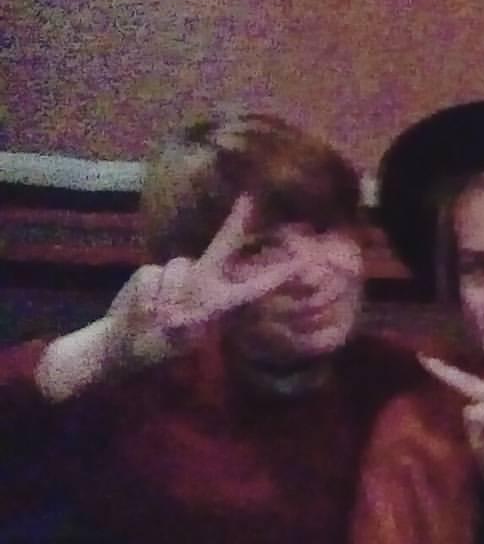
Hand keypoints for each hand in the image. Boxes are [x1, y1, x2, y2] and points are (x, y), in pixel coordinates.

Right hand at [106, 195, 301, 365]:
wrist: (121, 344)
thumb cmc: (156, 346)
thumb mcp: (180, 339)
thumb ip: (183, 322)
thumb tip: (176, 314)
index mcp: (221, 304)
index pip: (254, 286)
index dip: (277, 274)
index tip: (301, 262)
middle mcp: (204, 283)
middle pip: (222, 247)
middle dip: (237, 222)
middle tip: (251, 196)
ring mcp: (179, 275)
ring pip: (178, 268)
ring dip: (165, 292)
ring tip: (157, 314)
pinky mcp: (152, 271)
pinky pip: (152, 274)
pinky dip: (146, 294)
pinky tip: (143, 307)